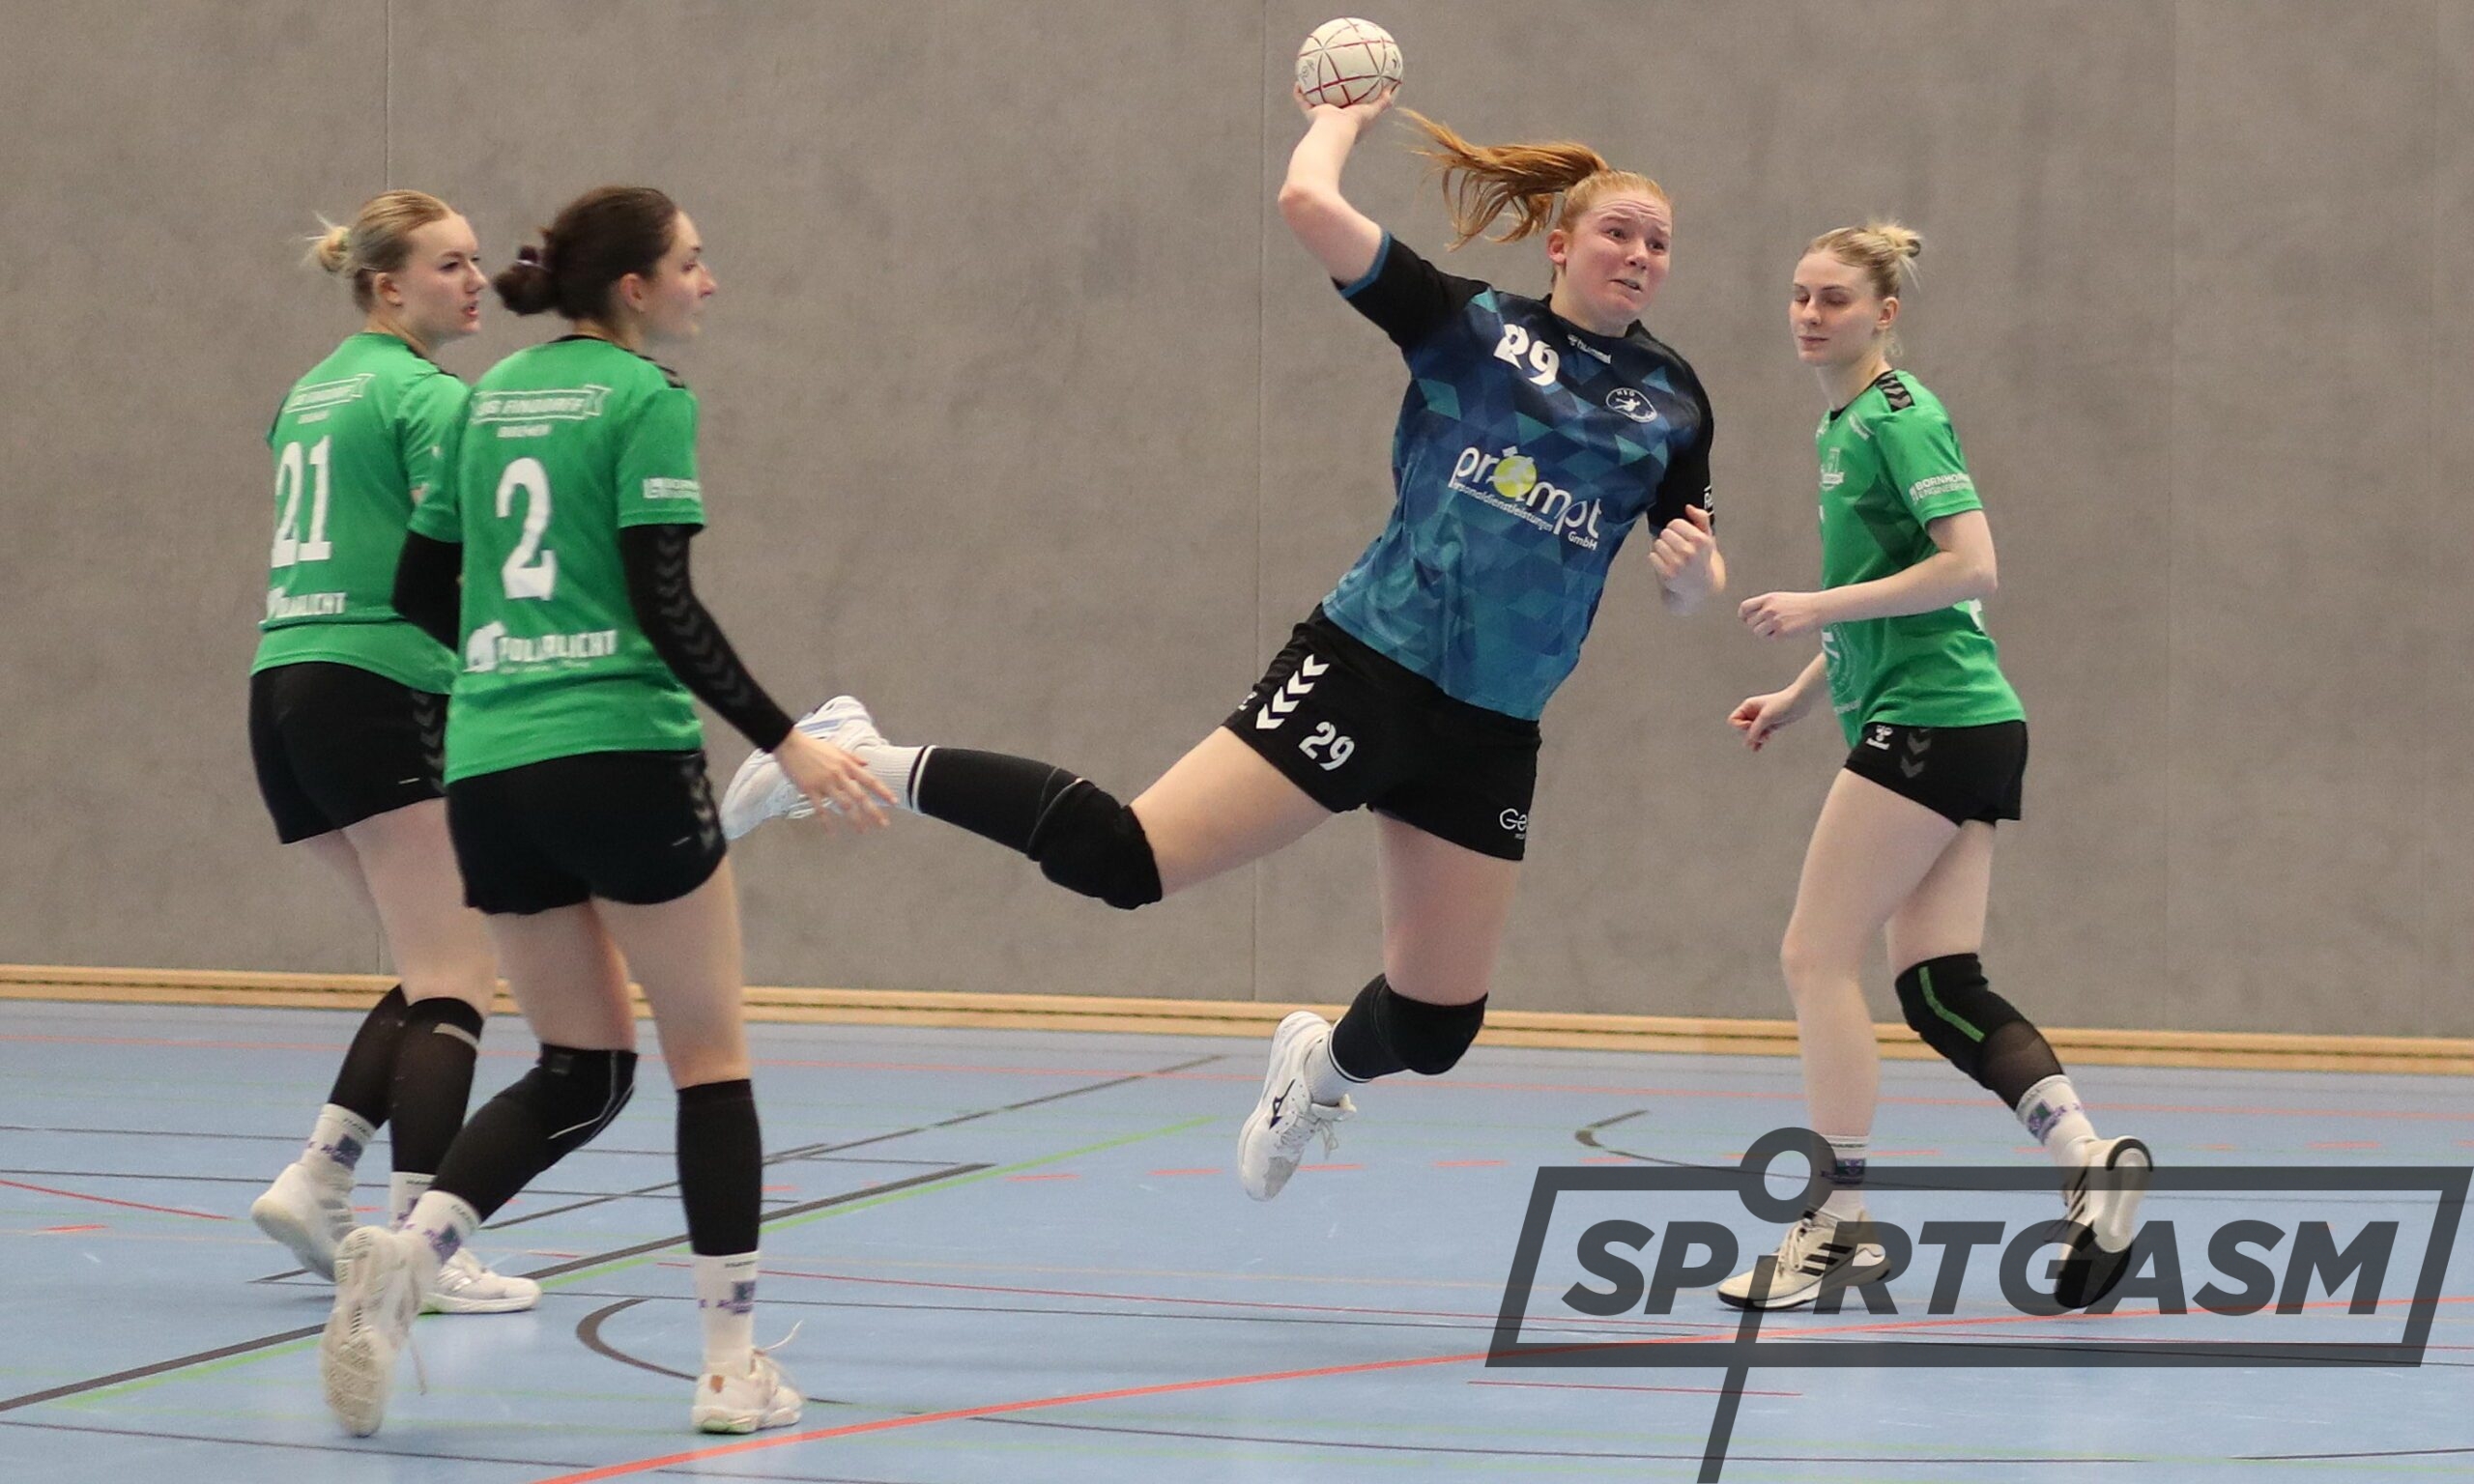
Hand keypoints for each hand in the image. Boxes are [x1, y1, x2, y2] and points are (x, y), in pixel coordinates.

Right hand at [772, 730, 894, 831]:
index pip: (870, 780)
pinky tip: (832, 833)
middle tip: (883, 824)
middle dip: (873, 811)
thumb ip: (852, 758)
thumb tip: (867, 764)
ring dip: (854, 819)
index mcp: (847, 765)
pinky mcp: (810, 789)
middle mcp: (839, 775)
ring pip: (843, 805)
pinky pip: (820, 809)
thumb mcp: (836, 749)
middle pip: (860, 796)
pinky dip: (826, 822)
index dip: (883, 792)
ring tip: (862, 831)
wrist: (790, 744)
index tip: (894, 802)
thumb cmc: (814, 746)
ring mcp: (824, 783)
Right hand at [1295, 79, 1397, 124]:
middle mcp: (1333, 118)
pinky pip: (1302, 101)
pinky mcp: (1310, 114)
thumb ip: (1381, 103)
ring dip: (1312, 91)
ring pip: (1315, 101)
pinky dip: (1299, 92)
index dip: (1352, 97)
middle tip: (1332, 78)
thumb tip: (1393, 88)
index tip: (1353, 85)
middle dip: (1331, 92)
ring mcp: (1321, 116)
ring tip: (1311, 75)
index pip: (1351, 107)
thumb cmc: (1354, 124)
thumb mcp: (1371, 112)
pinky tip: (1299, 80)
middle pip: (1332, 102)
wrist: (1334, 132)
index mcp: (1347, 119)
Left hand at [1647, 505, 1717, 600]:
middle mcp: (1690, 552)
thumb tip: (1688, 507)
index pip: (1675, 523)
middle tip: (1676, 546)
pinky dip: (1656, 558)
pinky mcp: (1667, 575)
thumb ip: (1701, 519)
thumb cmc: (1702, 559)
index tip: (1681, 535)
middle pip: (1665, 533)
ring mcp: (1678, 564)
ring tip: (1671, 555)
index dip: (1676, 528)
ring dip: (1662, 548)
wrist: (1700, 587)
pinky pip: (1652, 556)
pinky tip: (1665, 563)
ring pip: (1657, 544)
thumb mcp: (1708, 538)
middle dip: (1668, 538)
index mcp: (1701, 541)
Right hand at [1728, 689, 1808, 751]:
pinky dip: (1758, 743)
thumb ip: (1755, 730)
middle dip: (1751, 734)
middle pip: (1741, 730)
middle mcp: (1752, 713)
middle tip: (1763, 733)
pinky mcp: (1769, 726)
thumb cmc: (1783, 704)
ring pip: (1751, 735)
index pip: (1733, 721)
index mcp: (1747, 706)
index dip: (1740, 726)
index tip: (1751, 725)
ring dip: (1756, 739)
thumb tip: (1746, 744)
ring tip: (1767, 738)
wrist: (1800, 702)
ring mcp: (1760, 720)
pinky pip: (1759, 737)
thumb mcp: (1766, 717)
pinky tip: (1759, 749)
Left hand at [1739, 589, 1828, 639]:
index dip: (1743, 615)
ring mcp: (1775, 621)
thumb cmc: (1800, 604)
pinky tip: (1786, 631)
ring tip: (1778, 628)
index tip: (1745, 619)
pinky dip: (1776, 637)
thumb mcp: (1780, 598)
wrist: (1818, 608)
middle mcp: (1769, 609)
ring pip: (1757, 632)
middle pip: (1750, 622)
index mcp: (1768, 599)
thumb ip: (1765, 605)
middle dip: (1757, 625)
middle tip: (1770, 625)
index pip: (1745, 607)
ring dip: (1765, 633)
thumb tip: (1748, 618)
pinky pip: (1770, 638)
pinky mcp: (1782, 632)